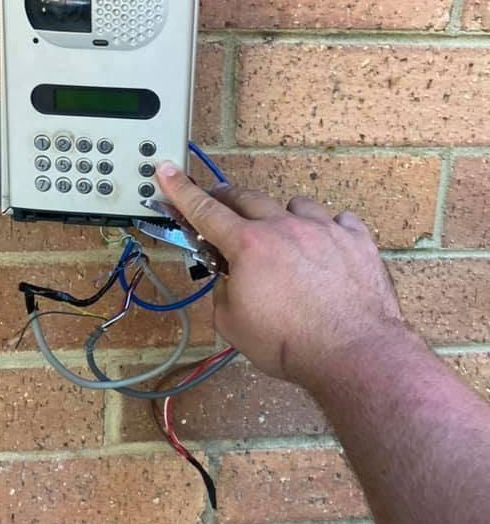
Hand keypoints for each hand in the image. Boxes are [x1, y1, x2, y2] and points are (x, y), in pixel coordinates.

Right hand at [156, 162, 403, 390]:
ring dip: (283, 216)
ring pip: (296, 205)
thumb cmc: (290, 344)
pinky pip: (338, 220)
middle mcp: (284, 227)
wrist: (354, 353)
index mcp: (249, 245)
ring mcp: (324, 229)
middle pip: (247, 198)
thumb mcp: (233, 324)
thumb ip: (222, 292)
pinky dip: (328, 230)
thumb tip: (228, 277)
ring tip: (284, 238)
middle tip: (220, 205)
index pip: (205, 210)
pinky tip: (328, 250)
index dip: (181, 190)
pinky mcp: (357, 240)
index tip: (167, 170)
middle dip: (227, 199)